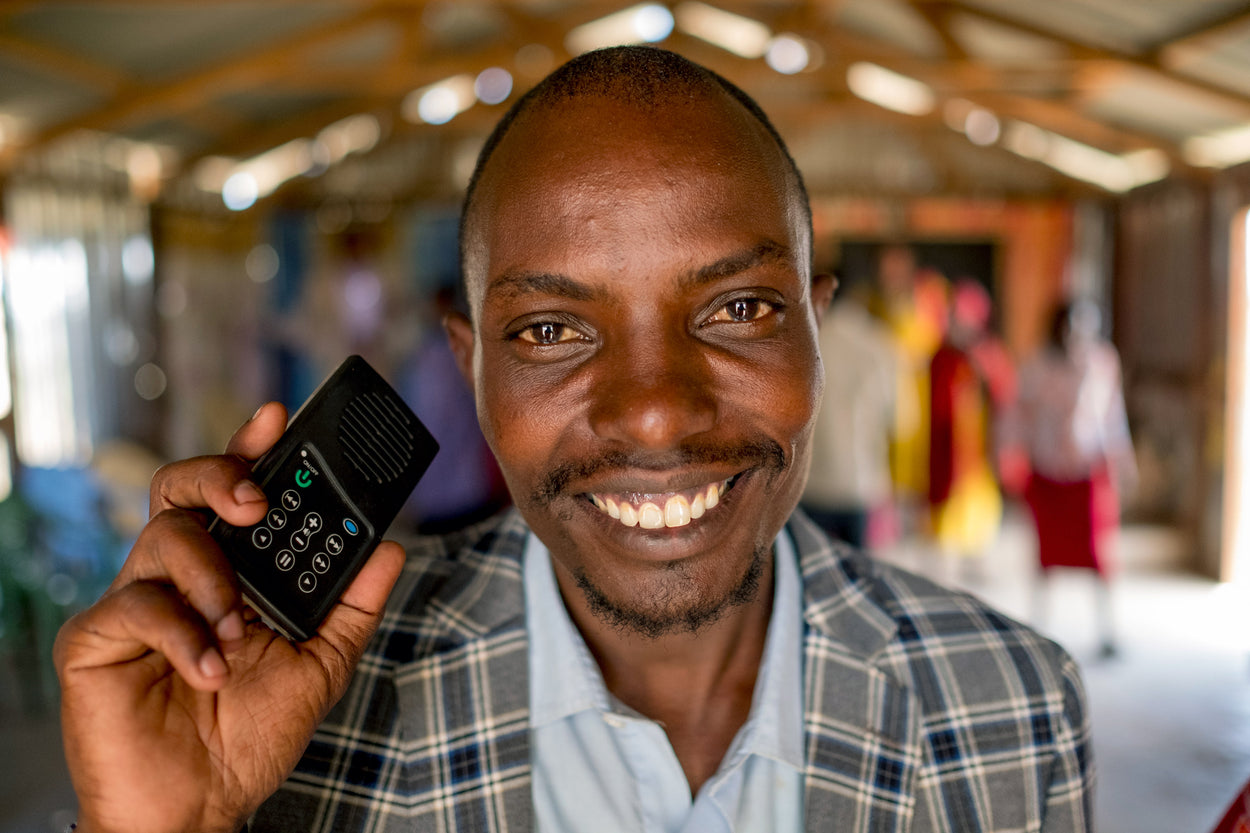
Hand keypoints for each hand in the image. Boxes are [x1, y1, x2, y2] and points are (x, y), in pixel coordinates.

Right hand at [54, 403, 405, 832]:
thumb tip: (391, 548)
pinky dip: (183, 632)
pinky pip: (135, 605)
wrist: (199, 807)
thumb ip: (354, 607)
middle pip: (181, 488)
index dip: (250, 450)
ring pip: (164, 536)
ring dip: (214, 579)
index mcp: (231, 571)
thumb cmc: (249, 735)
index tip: (276, 416)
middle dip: (220, 476)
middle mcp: (183, 574)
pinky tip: (210, 670)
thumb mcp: (321, 665)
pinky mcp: (97, 638)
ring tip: (238, 633)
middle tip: (255, 501)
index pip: (235, 495)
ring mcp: (138, 601)